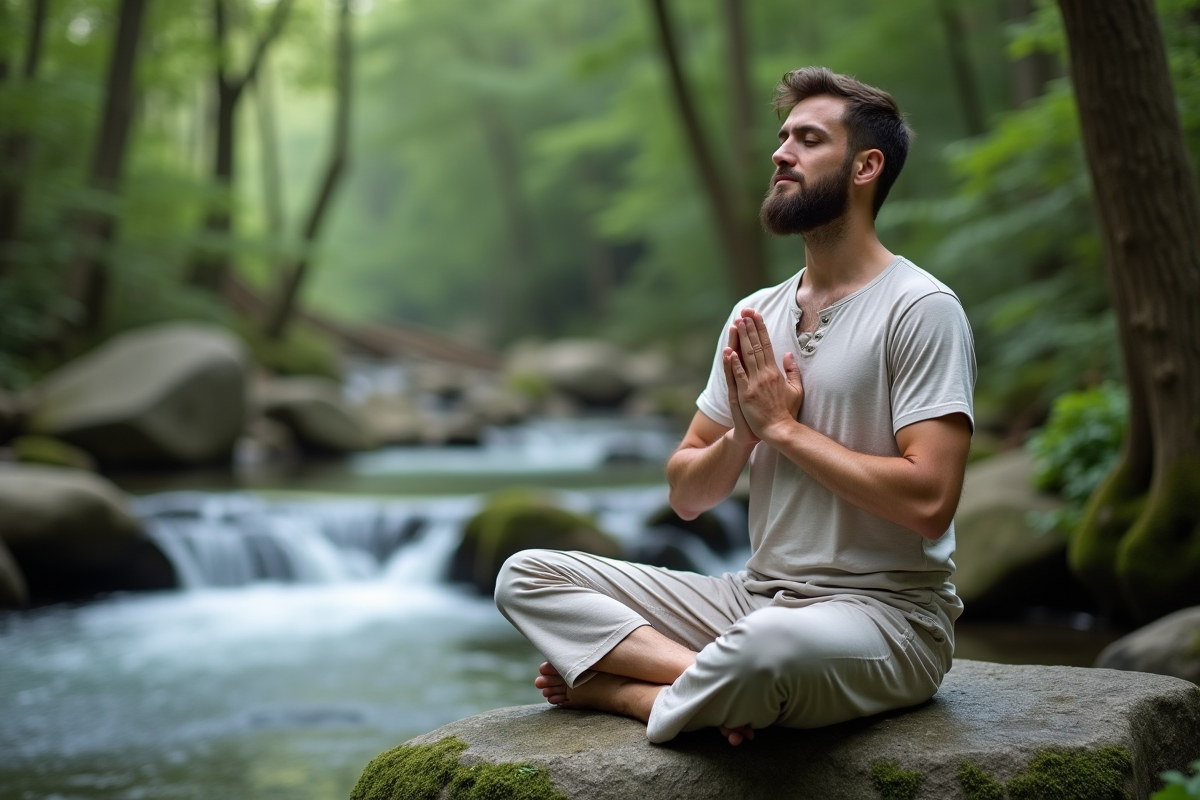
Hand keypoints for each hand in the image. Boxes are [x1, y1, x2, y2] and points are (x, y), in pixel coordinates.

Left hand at [728, 309, 802, 439]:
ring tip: (737, 323)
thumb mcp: (796, 389)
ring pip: (747, 357)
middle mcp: (764, 375)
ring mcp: (754, 384)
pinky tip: (729, 351)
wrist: (780, 430)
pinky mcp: (746, 395)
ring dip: (741, 339)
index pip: (767, 345)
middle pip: (756, 347)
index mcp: (775, 372)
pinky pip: (739, 376)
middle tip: (744, 313)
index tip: (756, 316)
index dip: (761, 329)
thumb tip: (788, 354)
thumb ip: (792, 371)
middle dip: (750, 328)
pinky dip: (733, 363)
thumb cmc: (787, 411)